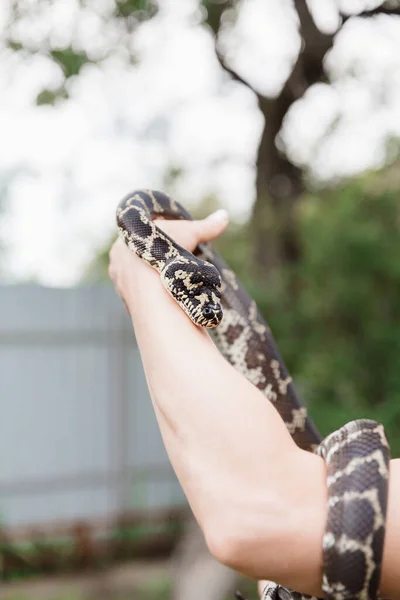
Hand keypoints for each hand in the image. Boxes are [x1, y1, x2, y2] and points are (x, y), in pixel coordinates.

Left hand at [108, 209, 228, 308]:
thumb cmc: (168, 255)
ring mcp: (120, 281)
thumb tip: (224, 215)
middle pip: (141, 253)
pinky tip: (170, 294)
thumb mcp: (190, 234)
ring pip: (140, 275)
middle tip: (179, 257)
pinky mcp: (128, 302)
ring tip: (177, 277)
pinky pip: (143, 295)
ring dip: (156, 275)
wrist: (153, 292)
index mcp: (128, 234)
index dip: (164, 231)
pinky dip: (156, 293)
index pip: (145, 229)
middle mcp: (118, 257)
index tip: (179, 236)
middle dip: (159, 254)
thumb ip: (207, 226)